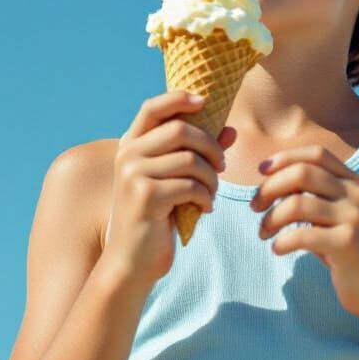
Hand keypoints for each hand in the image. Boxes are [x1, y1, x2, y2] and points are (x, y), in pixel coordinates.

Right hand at [105, 90, 235, 286]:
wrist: (131, 261)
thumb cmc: (156, 218)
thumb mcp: (175, 181)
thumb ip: (197, 154)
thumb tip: (231, 131)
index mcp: (130, 145)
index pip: (153, 107)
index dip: (179, 98)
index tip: (205, 102)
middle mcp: (127, 154)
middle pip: (181, 129)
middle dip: (210, 146)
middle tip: (221, 166)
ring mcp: (133, 174)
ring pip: (190, 159)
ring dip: (211, 178)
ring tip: (211, 193)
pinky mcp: (146, 195)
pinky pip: (191, 185)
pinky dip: (206, 197)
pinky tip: (205, 209)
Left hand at [249, 145, 358, 321]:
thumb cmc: (355, 254)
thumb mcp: (342, 216)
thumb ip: (317, 197)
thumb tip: (274, 184)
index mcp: (355, 183)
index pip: (316, 154)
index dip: (286, 157)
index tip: (262, 170)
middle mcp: (357, 194)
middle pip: (302, 173)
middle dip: (270, 187)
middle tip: (255, 206)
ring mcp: (354, 218)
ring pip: (297, 203)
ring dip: (271, 218)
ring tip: (263, 233)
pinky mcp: (348, 244)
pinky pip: (302, 235)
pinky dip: (281, 241)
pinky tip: (277, 249)